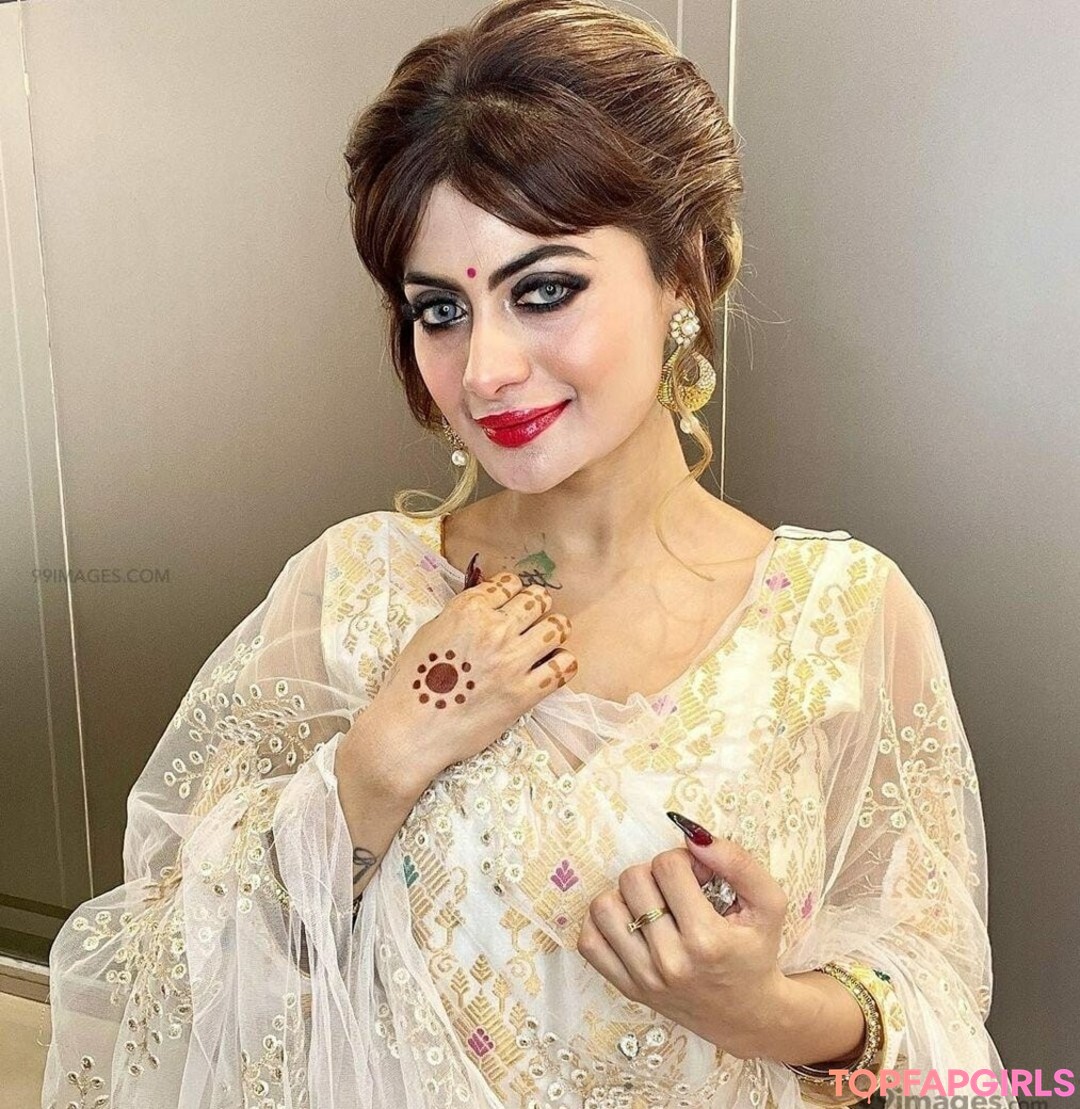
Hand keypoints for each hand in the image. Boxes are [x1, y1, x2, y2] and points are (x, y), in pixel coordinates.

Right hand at [345, 570, 577, 793]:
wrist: (411, 729)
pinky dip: (563, 663)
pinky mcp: (524, 693)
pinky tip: (553, 666)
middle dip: (537, 606)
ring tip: (547, 639)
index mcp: (468, 610)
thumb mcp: (428, 633)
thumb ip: (459, 616)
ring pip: (557, 628)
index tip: (511, 601)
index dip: (511, 591)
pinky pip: (563, 667)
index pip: (508, 584)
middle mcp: (495, 630)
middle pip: (538, 600)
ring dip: (554, 630)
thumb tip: (484, 608)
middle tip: (532, 619)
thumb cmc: (411, 683)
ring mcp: (513, 661)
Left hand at [576, 829, 790, 1059]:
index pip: (667, 866)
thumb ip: (737, 863)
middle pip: (633, 880)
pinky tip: (632, 922)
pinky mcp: (627, 988)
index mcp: (707, 940)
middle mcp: (670, 962)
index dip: (684, 860)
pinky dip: (604, 923)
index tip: (699, 877)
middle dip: (656, 873)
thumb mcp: (768, 904)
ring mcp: (644, 978)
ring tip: (653, 905)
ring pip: (604, 907)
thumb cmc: (756, 952)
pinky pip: (589, 941)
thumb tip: (692, 835)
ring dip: (627, 896)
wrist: (748, 1015)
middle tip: (678, 890)